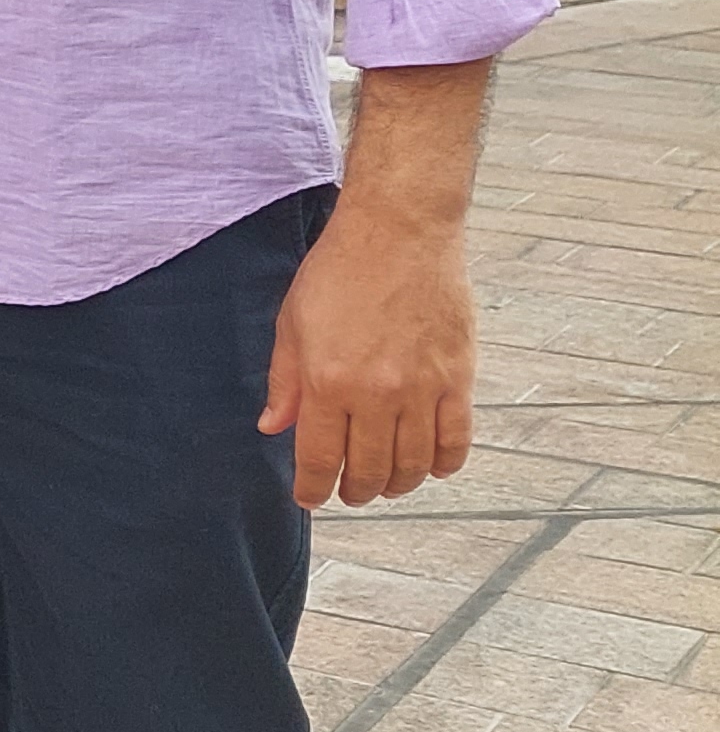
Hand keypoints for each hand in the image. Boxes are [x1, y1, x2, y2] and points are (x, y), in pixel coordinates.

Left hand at [260, 194, 479, 508]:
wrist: (400, 233)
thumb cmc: (339, 272)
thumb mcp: (292, 324)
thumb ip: (284, 382)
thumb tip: (272, 427)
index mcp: (328, 382)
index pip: (319, 458)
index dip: (313, 488)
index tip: (310, 498)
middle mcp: (377, 393)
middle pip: (370, 470)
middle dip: (356, 491)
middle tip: (349, 492)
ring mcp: (423, 388)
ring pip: (413, 464)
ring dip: (398, 484)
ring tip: (386, 483)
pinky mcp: (459, 378)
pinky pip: (456, 441)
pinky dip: (442, 464)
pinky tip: (429, 466)